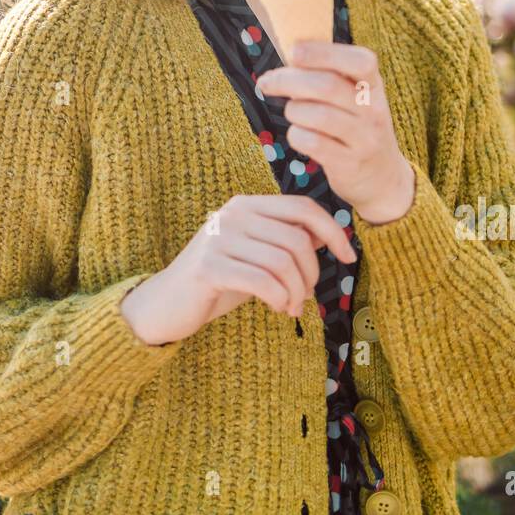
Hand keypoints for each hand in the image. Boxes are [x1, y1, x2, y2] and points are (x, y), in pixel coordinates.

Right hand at [119, 193, 358, 344]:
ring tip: (290, 308)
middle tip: (305, 298)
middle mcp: (232, 214)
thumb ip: (285, 242)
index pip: (302, 208)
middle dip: (312, 275)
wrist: (165, 305)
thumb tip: (330, 237)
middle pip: (297, 239)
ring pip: (283, 263)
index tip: (349, 258)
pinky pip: (263, 282)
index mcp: (246, 205)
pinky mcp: (209, 267)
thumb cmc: (218, 281)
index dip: (333, 231)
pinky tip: (278, 309)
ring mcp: (219, 239)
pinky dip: (279, 299)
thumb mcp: (256, 256)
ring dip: (297, 292)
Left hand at [256, 40, 415, 224]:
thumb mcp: (356, 98)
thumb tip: (290, 52)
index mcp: (374, 86)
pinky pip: (312, 143)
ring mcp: (364, 138)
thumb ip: (331, 74)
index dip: (324, 53)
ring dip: (293, 110)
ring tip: (292, 112)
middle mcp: (374, 110)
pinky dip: (297, 136)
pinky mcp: (349, 163)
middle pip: (328, 86)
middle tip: (266, 81)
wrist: (383, 178)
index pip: (361, 61)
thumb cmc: (356, 126)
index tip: (293, 51)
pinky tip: (299, 134)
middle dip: (289, 80)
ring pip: (317, 115)